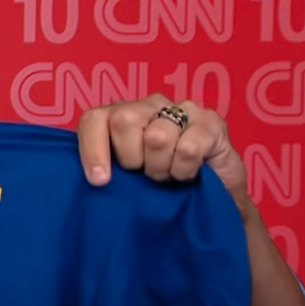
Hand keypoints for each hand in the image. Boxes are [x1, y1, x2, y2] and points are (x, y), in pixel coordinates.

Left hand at [76, 93, 252, 217]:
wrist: (212, 200)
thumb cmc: (161, 190)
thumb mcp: (125, 182)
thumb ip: (105, 171)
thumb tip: (92, 180)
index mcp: (119, 116)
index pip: (94, 119)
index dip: (93, 149)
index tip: (100, 180)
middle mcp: (148, 105)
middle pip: (124, 121)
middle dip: (132, 159)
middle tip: (144, 174)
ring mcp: (182, 109)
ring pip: (157, 136)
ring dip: (160, 167)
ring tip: (167, 175)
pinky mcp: (211, 121)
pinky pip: (188, 148)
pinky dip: (184, 170)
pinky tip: (188, 173)